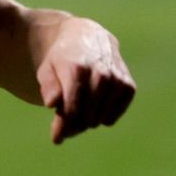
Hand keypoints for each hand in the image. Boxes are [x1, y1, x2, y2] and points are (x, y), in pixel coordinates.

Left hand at [34, 17, 136, 143]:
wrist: (89, 37)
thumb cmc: (63, 58)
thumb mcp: (47, 68)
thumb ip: (48, 86)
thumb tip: (52, 103)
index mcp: (77, 69)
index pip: (72, 110)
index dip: (63, 128)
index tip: (56, 138)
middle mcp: (100, 74)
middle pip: (85, 117)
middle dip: (72, 126)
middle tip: (64, 123)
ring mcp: (116, 80)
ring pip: (99, 119)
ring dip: (86, 121)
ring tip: (78, 111)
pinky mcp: (128, 86)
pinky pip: (112, 116)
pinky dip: (102, 117)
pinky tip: (94, 108)